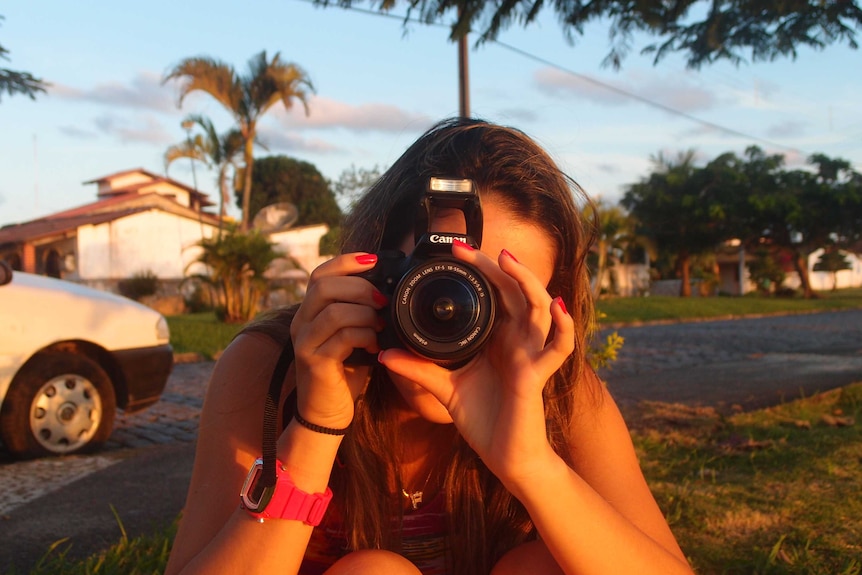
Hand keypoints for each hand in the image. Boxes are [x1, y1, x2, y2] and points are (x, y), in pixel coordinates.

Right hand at [290, 253, 385, 428]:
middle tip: (383, 301)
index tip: (374, 261)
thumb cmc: (344, 372)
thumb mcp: (351, 335)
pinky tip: (375, 345)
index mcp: (309, 312)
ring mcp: (305, 342)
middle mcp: (301, 323)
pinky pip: (343, 337)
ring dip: (366, 314)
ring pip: (335, 311)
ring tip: (381, 325)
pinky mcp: (314, 362)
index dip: (346, 262)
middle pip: (325, 286)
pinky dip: (365, 336)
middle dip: (360, 288)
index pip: (320, 274)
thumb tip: (386, 290)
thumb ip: (358, 312)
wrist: (326, 413)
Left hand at [379, 242, 573, 483]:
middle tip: (468, 248)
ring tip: (507, 260)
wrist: (505, 458)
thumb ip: (419, 369)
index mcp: (498, 339)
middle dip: (496, 266)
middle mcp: (518, 341)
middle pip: (515, 291)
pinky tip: (556, 306)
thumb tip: (384, 353)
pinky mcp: (537, 376)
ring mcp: (530, 355)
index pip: (495, 294)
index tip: (456, 252)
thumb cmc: (484, 421)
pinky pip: (559, 347)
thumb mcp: (445, 389)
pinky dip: (563, 326)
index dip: (481, 270)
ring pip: (539, 307)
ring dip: (527, 281)